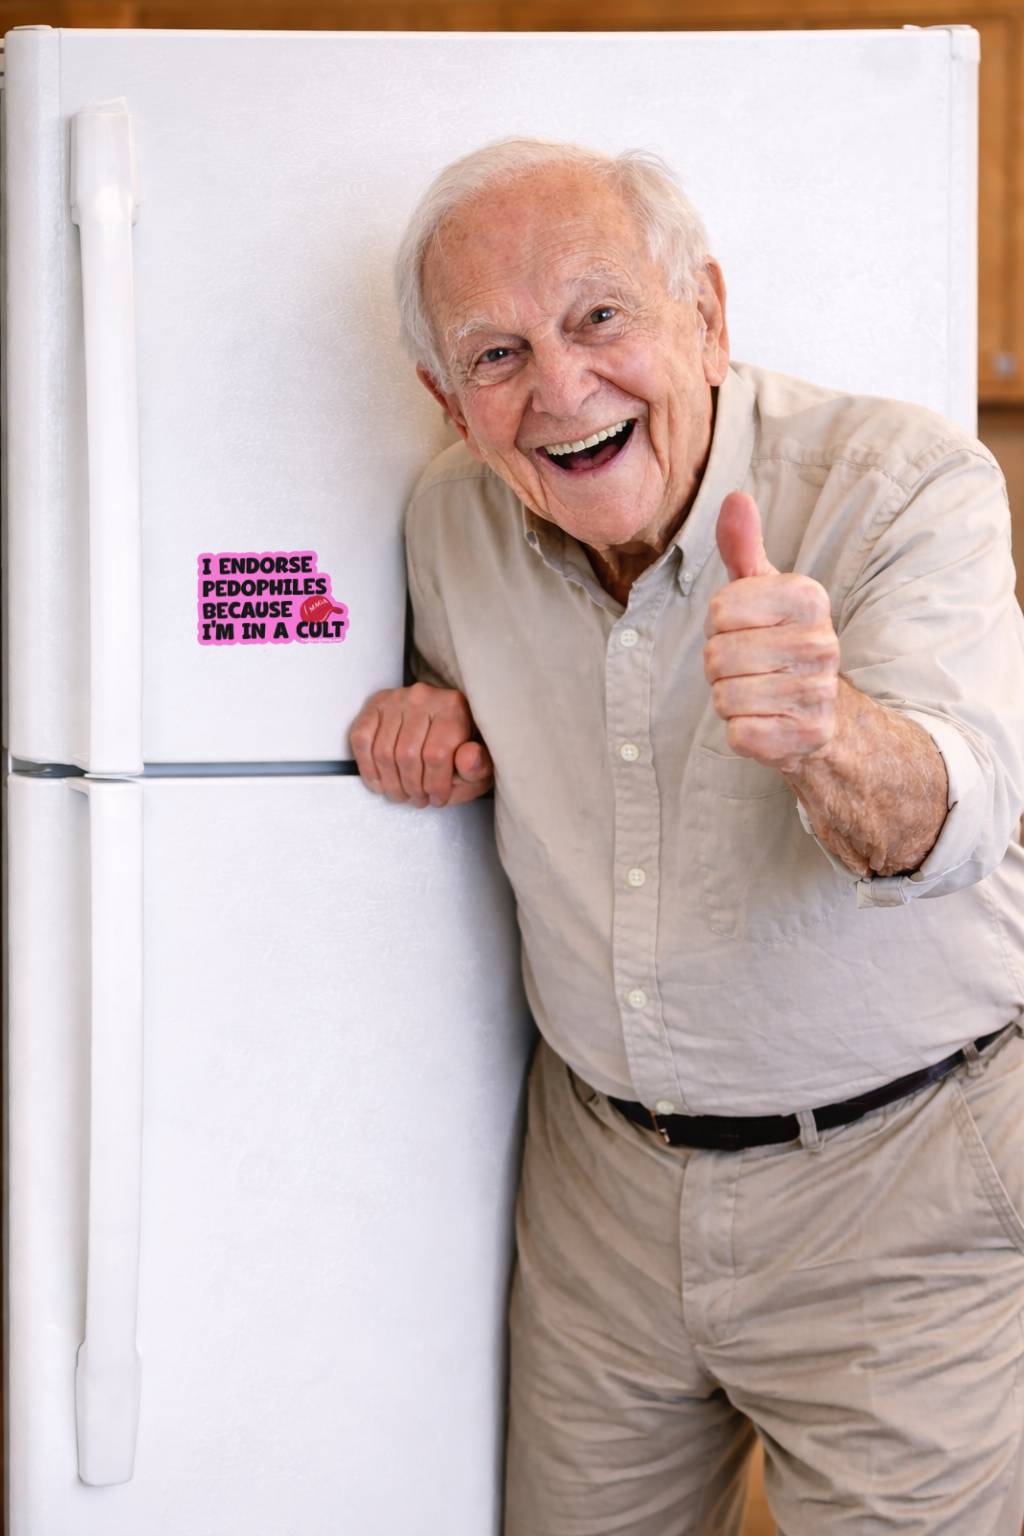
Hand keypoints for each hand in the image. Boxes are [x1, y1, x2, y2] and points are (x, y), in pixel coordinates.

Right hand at [349, 683, 493, 806]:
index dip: (435, 785)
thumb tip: (467, 759)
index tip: (438, 798)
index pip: (436, 754)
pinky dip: (367, 767)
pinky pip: (361, 739)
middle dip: (412, 787)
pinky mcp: (376, 705)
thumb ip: (478, 766)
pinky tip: (380, 783)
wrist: (447, 727)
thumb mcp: (481, 764)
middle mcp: (423, 696)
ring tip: (402, 794)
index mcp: (453, 707)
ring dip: (391, 783)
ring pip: (383, 752)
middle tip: (418, 800)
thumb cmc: (462, 749)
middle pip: (407, 755)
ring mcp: (396, 699)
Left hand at [703, 492, 839, 772]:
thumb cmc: (782, 645)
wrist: (828, 719)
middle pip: (717, 656)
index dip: (720, 627)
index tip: (748, 632)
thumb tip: (735, 498)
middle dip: (721, 667)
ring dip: (730, 700)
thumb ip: (743, 548)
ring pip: (724, 696)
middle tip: (752, 669)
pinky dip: (741, 733)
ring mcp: (817, 693)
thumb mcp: (764, 593)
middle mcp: (821, 643)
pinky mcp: (805, 737)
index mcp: (809, 598)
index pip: (719, 611)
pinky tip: (768, 723)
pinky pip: (738, 734)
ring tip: (760, 694)